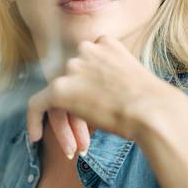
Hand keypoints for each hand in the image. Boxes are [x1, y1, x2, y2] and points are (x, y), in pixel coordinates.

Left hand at [27, 34, 177, 155]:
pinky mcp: (60, 88)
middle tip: (86, 133)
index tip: (95, 104)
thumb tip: (99, 92)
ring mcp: (72, 67)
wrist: (154, 112)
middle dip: (79, 105)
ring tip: (73, 145)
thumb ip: (112, 74)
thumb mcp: (134, 74)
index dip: (89, 87)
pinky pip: (37, 103)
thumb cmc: (154, 102)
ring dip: (64, 123)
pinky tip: (35, 137)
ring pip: (58, 94)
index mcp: (104, 42)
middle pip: (72, 78)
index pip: (87, 63)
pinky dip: (34, 120)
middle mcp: (84, 49)